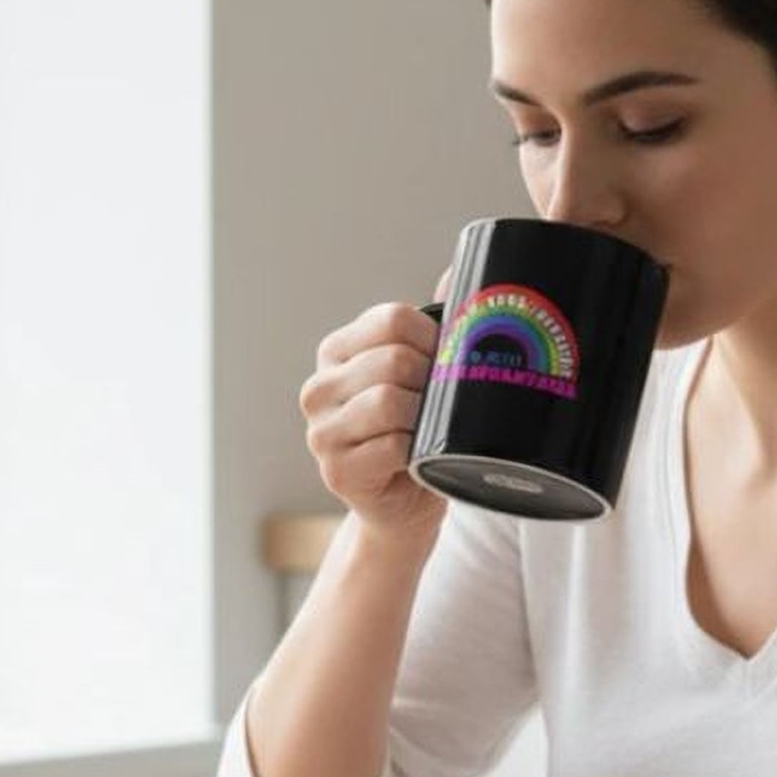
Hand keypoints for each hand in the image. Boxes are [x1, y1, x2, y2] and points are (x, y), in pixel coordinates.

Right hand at [302, 298, 447, 539]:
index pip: (392, 319)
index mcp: (337, 352)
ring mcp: (321, 431)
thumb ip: (435, 325)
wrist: (406, 506)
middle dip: (433, 381)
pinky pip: (389, 447)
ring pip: (388, 401)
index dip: (434, 338)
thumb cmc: (419, 435)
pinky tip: (417, 458)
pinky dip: (415, 451)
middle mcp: (319, 388)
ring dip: (424, 418)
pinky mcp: (336, 471)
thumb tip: (457, 271)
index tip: (447, 362)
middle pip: (394, 359)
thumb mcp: (424, 376)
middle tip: (444, 405)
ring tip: (431, 430)